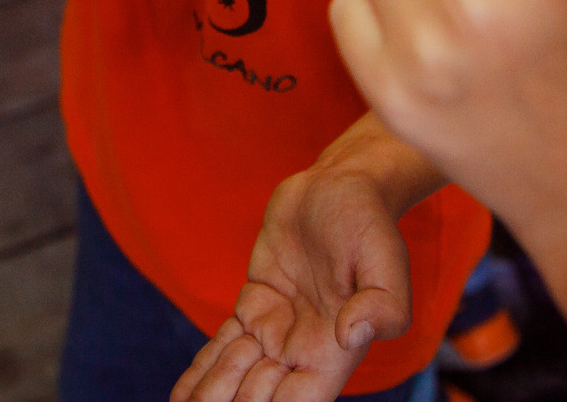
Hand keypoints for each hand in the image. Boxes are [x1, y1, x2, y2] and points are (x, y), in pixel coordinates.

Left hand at [174, 120, 427, 401]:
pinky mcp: (254, 305)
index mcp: (333, 352)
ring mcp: (274, 328)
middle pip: (257, 396)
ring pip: (234, 376)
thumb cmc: (369, 224)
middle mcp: (301, 349)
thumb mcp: (386, 261)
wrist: (340, 186)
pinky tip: (181, 396)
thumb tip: (350, 335)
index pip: (297, 400)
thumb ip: (382, 306)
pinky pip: (222, 346)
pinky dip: (202, 371)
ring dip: (211, 396)